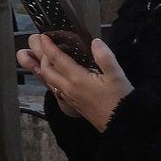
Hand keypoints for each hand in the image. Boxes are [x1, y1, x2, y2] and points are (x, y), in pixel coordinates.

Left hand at [17, 36, 131, 130]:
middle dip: (41, 55)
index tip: (43, 36)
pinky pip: (54, 88)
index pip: (57, 59)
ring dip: (42, 67)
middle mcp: (68, 88)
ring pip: (48, 80)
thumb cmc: (120, 100)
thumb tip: (95, 42)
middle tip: (41, 44)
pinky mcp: (72, 103)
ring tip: (42, 57)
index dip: (48, 46)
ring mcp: (68, 97)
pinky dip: (50, 78)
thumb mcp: (117, 76)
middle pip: (46, 69)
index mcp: (77, 79)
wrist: (120, 124)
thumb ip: (105, 57)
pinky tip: (55, 76)